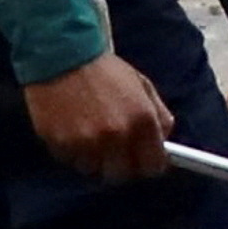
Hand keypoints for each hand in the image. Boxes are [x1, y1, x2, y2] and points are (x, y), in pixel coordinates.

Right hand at [26, 51, 177, 181]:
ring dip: (92, 158)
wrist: (62, 53)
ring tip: (87, 133)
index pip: (153, 165)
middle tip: (112, 151)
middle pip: (121, 175)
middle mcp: (117, 135)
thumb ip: (158, 114)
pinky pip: (69, 160)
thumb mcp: (140, 83)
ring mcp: (88, 143)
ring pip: (93, 169)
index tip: (142, 161)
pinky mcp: (62, 144)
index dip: (147, 164)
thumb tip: (165, 140)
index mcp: (142, 120)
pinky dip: (71, 150)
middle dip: (118, 165)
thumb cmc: (101, 68)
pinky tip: (70, 128)